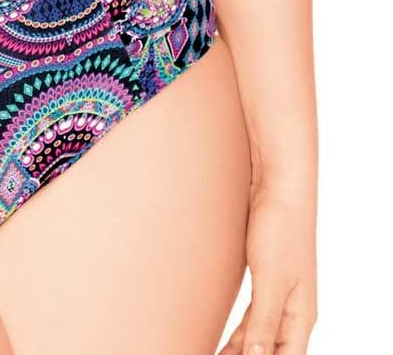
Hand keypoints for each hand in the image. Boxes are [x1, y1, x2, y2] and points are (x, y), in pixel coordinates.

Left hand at [218, 180, 316, 354]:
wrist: (278, 186)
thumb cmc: (281, 230)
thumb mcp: (271, 281)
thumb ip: (265, 324)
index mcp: (301, 317)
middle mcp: (293, 310)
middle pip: (271, 350)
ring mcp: (279, 293)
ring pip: (259, 335)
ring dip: (239, 350)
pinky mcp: (264, 277)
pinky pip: (252, 316)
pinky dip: (238, 331)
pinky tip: (222, 338)